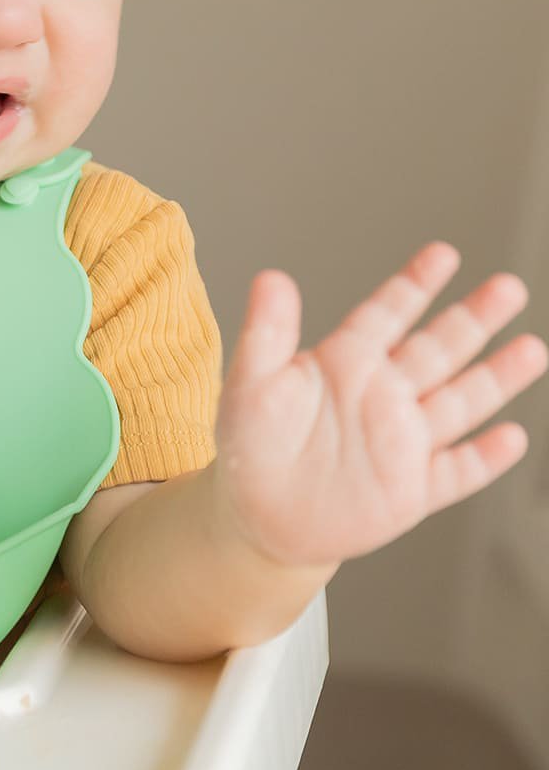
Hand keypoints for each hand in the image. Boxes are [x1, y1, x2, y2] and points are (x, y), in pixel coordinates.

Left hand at [217, 242, 545, 568]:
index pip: (386, 315)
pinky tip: (512, 436)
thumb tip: (270, 277)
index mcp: (344, 364)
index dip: (414, 285)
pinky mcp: (410, 490)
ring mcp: (401, 442)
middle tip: (508, 285)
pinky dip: (484, 456)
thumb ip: (267, 332)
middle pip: (437, 348)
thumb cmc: (250, 445)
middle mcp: (381, 396)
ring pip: (459, 402)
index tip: (443, 253)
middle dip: (473, 317)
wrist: (258, 516)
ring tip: (532, 348)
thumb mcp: (251, 383)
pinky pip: (456, 470)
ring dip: (495, 377)